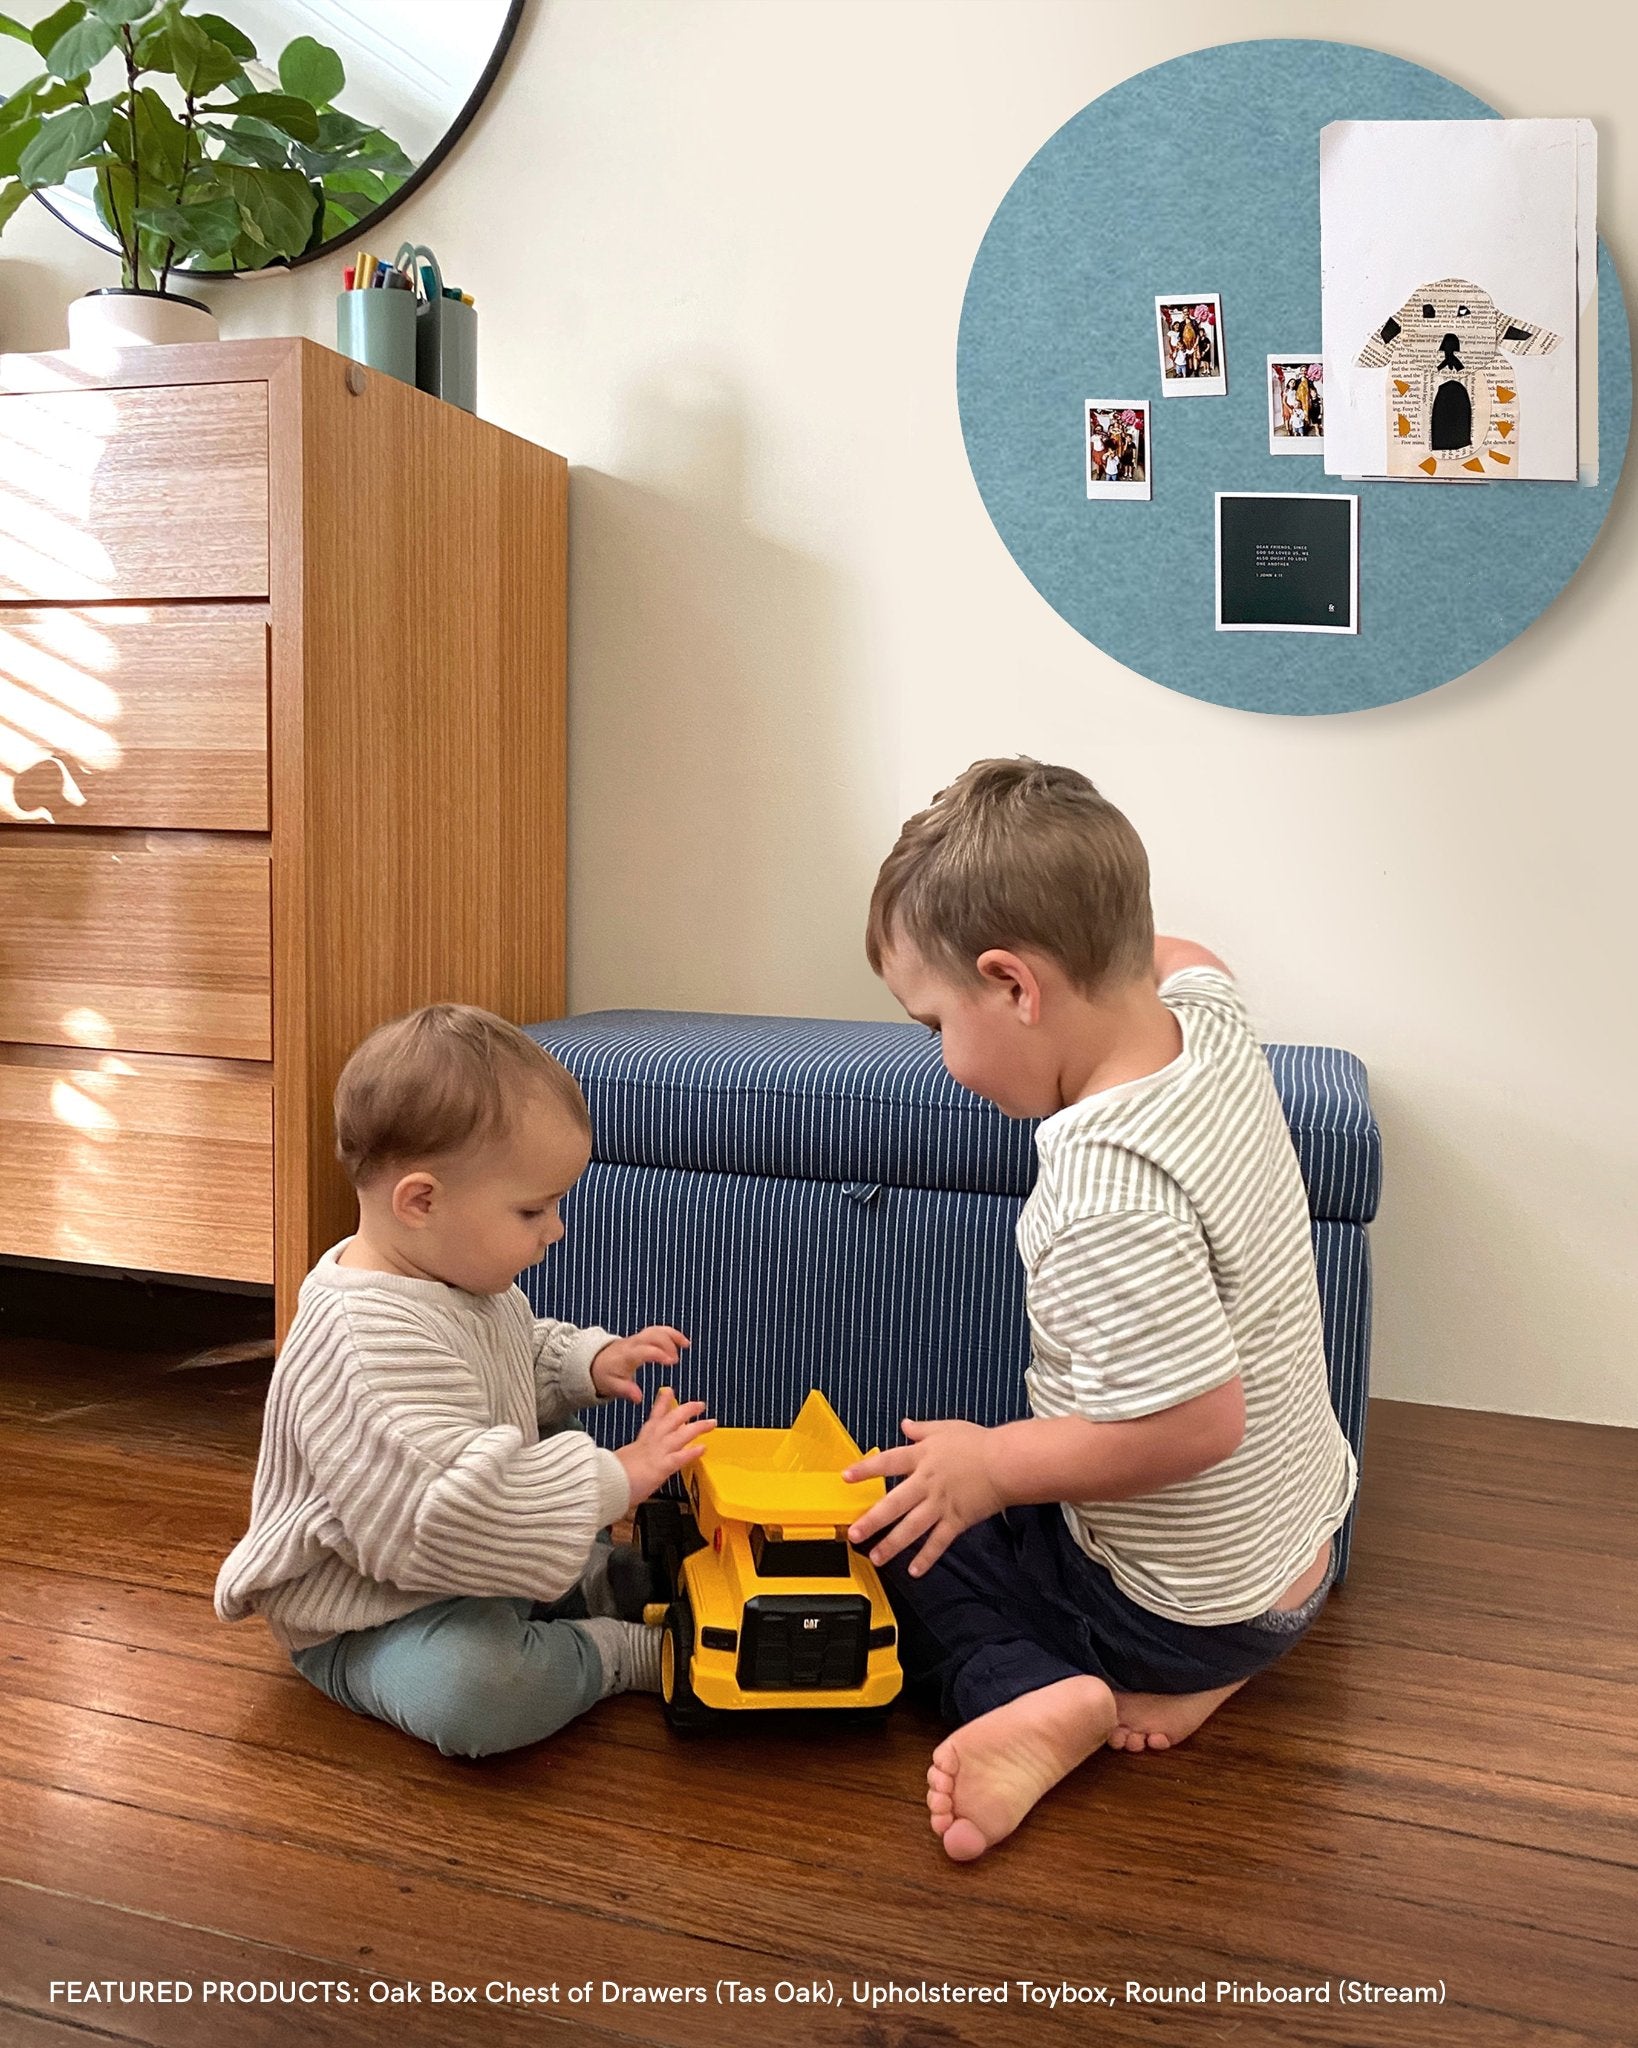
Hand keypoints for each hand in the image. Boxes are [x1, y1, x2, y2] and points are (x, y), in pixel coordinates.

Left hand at [591, 1324, 689, 1404]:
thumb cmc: (605, 1375)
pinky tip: (682, 1342)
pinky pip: (657, 1330)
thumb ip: (626, 1391)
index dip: (659, 1353)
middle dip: (667, 1343)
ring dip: (672, 1335)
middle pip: (652, 1335)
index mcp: (627, 1356)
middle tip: (676, 1360)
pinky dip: (671, 1333)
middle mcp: (634, 1343)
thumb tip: (639, 1398)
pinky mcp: (642, 1337)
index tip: (672, 1362)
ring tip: (686, 1344)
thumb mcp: (612, 1386)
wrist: (595, 1362)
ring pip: (656, 1330)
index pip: (644, 1350)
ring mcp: (638, 1338)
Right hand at [614, 1387, 714, 1507]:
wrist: (603, 1484)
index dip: (663, 1403)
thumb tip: (625, 1464)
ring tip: (711, 1423)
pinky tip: (703, 1447)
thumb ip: (627, 1460)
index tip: (669, 1391)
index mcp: (641, 1441)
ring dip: (698, 1427)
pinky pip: (680, 1457)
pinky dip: (692, 1452)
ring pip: (681, 1434)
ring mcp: (657, 1453)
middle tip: (699, 1404)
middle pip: (671, 1419)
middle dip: (687, 1410)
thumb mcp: (618, 1462)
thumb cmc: (609, 1476)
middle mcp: (651, 1443)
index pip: (654, 1417)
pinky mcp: (661, 1467)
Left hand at [842, 1419, 1002, 1576]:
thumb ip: (922, 1430)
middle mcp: (927, 1483)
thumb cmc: (978, 1443)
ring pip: (912, 1528)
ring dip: (892, 1544)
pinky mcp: (956, 1520)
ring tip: (876, 1557)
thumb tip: (905, 1425)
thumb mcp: (946, 1429)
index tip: (846, 1477)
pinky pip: (938, 1542)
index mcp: (922, 1458)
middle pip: (894, 1503)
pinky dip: (927, 1557)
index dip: (865, 1469)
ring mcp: (941, 1504)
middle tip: (854, 1533)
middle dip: (872, 1520)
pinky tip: (914, 1571)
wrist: (1006, 1463)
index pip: (887, 1462)